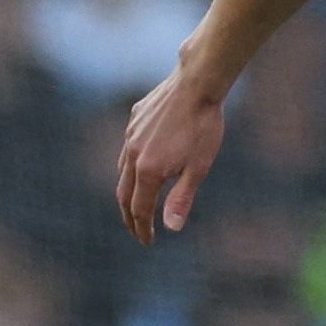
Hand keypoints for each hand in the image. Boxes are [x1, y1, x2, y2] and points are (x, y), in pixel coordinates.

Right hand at [117, 69, 225, 245]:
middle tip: (137, 229)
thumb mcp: (199, 167)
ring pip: (122, 170)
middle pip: (123, 194)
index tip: (148, 241)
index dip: (142, 228)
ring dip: (128, 191)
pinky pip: (127, 149)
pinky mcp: (134, 120)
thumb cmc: (203, 127)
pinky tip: (141, 165)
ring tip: (137, 202)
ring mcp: (130, 135)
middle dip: (129, 216)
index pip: (139, 209)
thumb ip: (182, 198)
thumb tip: (170, 228)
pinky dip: (130, 166)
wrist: (196, 84)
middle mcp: (132, 154)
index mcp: (148, 171)